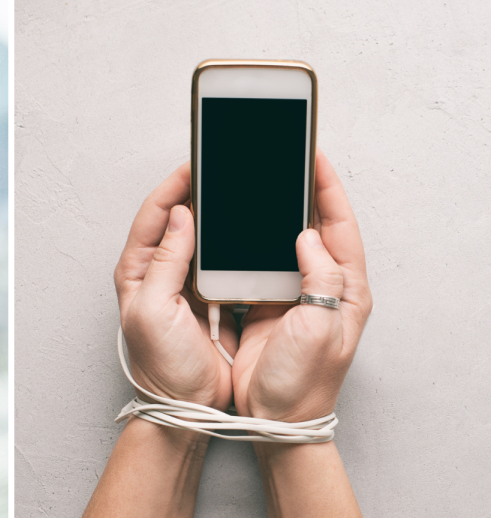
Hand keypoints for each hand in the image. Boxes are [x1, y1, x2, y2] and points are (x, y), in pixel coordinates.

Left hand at [114, 162, 237, 411]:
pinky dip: (236, 246)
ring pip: (205, 238)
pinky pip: (225, 261)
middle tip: (222, 170)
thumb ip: (165, 262)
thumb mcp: (154, 311)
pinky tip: (251, 234)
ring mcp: (187, 282)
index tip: (196, 165)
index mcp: (138, 269)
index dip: (174, 186)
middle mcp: (160, 271)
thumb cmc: (160, 365)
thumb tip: (180, 217)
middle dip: (200, 193)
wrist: (185, 405)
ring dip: (220, 217)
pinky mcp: (212, 296)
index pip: (154, 214)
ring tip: (239, 192)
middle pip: (180, 219)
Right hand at [232, 148, 373, 422]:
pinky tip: (231, 230)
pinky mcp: (262, 305)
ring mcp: (290, 296)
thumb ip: (322, 278)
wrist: (275, 418)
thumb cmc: (304, 382)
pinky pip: (253, 266)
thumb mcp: (321, 327)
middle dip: (298, 193)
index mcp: (346, 289)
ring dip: (266, 217)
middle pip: (311, 227)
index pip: (340, 226)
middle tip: (281, 163)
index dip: (327, 190)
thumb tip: (308, 235)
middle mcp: (320, 288)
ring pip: (278, 243)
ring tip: (254, 187)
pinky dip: (242, 246)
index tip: (313, 158)